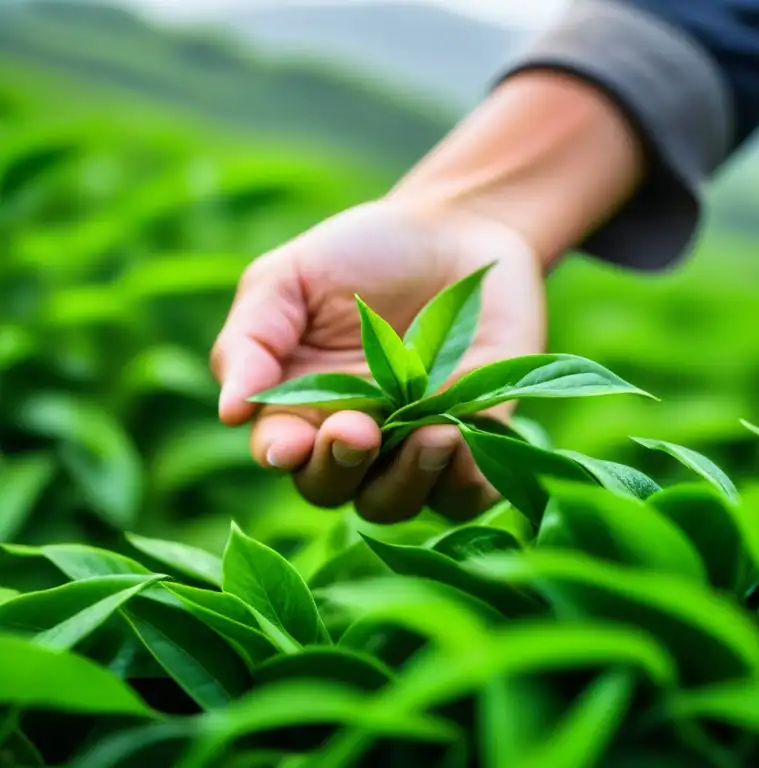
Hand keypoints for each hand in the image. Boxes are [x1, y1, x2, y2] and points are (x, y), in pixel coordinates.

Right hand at [210, 199, 545, 521]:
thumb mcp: (291, 278)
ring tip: (432, 434)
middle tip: (360, 429)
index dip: (283, 455)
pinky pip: (464, 494)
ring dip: (407, 479)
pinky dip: (464, 483)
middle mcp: (354, 436)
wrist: (461, 231)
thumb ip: (251, 339)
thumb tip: (228, 411)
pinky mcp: (473, 441)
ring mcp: (412, 445)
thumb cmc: (366, 252)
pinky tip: (464, 442)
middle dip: (340, 468)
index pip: (280, 452)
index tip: (291, 442)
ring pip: (396, 501)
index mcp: (299, 403)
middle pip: (332, 488)